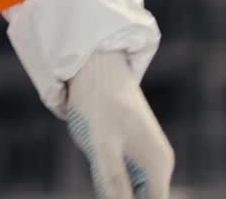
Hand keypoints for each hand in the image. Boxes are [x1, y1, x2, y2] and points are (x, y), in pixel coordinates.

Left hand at [65, 51, 174, 196]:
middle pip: (142, 198)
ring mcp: (143, 154)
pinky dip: (106, 173)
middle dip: (119, 194)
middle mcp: (157, 162)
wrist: (93, 63)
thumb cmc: (97, 102)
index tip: (110, 191)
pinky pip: (121, 174)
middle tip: (101, 166)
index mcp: (157, 165)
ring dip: (110, 184)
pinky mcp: (129, 148)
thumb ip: (115, 185)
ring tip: (98, 154)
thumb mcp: (102, 148)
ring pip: (129, 188)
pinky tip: (95, 151)